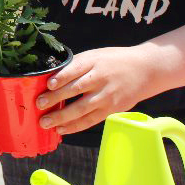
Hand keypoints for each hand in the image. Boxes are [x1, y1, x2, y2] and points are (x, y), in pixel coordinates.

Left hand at [34, 46, 154, 134]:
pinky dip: (75, 126)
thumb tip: (51, 76)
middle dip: (55, 98)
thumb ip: (77, 65)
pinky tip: (62, 129)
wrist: (146, 70)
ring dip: (62, 117)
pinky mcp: (112, 109)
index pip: (75, 69)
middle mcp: (101, 78)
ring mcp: (107, 95)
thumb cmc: (115, 61)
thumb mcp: (96, 55)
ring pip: (82, 108)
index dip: (61, 77)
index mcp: (95, 61)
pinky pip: (91, 120)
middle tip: (39, 104)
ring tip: (45, 122)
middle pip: (76, 89)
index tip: (48, 84)